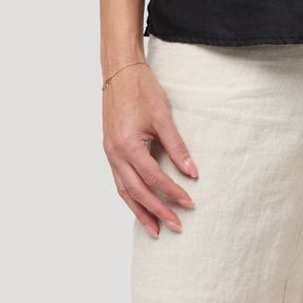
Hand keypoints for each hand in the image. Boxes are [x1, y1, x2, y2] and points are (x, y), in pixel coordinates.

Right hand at [102, 61, 198, 236]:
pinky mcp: (110, 151)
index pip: (154, 178)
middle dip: (157, 211)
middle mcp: (115, 153)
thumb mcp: (163, 117)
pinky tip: (141, 207)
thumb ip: (177, 146)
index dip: (173, 192)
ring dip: (140, 212)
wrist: (119, 72)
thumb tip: (192, 172)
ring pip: (124, 191)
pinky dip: (130, 197)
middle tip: (176, 227)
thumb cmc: (141, 90)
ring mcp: (110, 154)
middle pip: (137, 192)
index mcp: (128, 145)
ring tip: (156, 230)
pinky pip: (119, 181)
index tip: (190, 203)